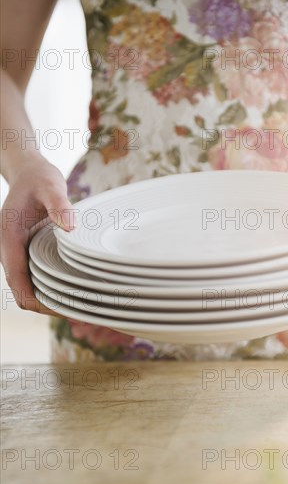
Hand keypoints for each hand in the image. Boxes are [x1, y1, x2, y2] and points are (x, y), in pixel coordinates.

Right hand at [0, 155, 74, 314]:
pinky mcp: (27, 253)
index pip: (18, 284)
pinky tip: (75, 287)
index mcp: (9, 239)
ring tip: (82, 304)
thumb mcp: (50, 186)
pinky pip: (36, 278)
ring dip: (51, 300)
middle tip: (82, 311)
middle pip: (24, 293)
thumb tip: (70, 226)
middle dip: (48, 307)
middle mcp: (9, 252)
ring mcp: (18, 254)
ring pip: (29, 288)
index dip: (39, 302)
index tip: (66, 309)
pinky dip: (52, 287)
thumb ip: (59, 205)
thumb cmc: (38, 178)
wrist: (28, 172)